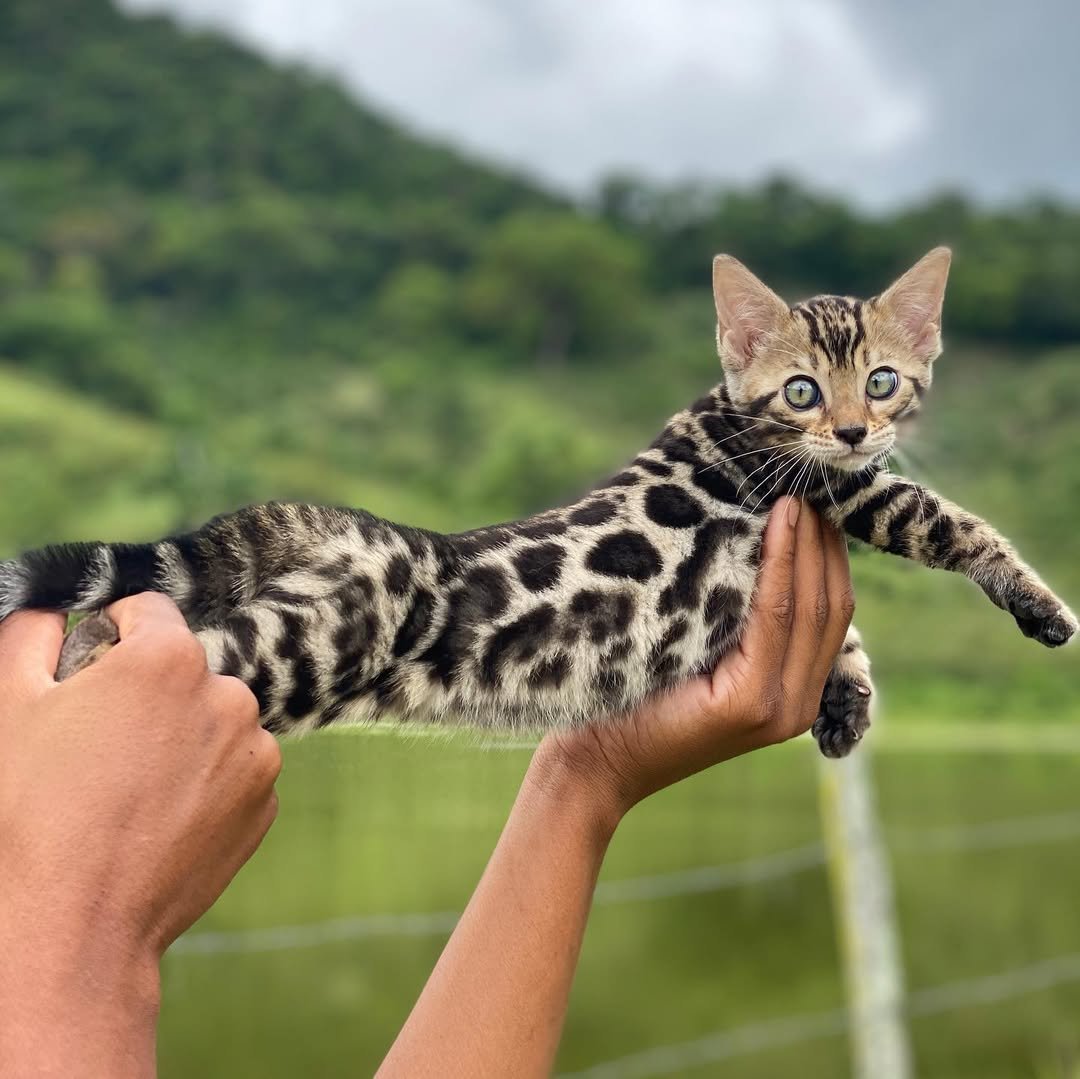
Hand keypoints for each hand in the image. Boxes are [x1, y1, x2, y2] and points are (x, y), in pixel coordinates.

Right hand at [0, 593, 280, 1076]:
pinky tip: (158, 818)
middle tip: (101, 746)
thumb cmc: (33, 811)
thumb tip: (53, 606)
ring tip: (128, 790)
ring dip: (181, 737)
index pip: (147, 611)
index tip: (89, 673)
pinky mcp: (264, 802)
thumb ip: (34, 632)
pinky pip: (233, 770)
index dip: (110, 635)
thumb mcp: (11, 702)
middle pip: (184, 671)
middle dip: (148, 692)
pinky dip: (205, 782)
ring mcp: (255, 752)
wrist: (73, 924)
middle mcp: (229, 694)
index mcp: (171, 657)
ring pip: (213, 721)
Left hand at [539, 497, 853, 820]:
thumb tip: (752, 536)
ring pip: (811, 607)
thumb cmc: (636, 697)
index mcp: (792, 694)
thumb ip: (738, 617)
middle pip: (831, 605)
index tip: (814, 500)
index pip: (829, 611)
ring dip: (806, 544)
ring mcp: (779, 709)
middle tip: (808, 484)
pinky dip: (780, 565)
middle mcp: (797, 705)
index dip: (827, 553)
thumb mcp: (701, 651)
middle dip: (823, 540)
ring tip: (795, 493)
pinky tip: (776, 525)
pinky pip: (775, 616)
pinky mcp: (750, 703)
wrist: (594, 760)